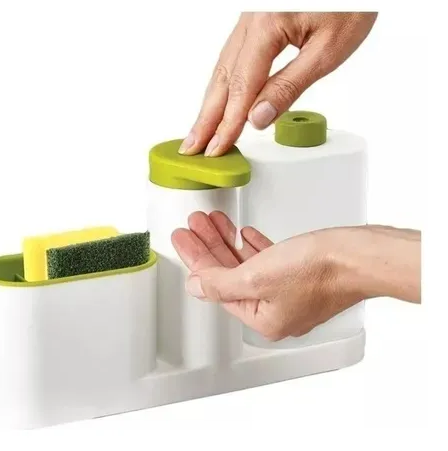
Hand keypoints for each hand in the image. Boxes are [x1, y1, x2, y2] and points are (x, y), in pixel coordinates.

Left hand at [171, 211, 419, 341]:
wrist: (358, 256)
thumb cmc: (318, 270)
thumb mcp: (256, 277)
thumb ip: (219, 283)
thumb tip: (195, 287)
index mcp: (262, 319)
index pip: (216, 287)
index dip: (195, 259)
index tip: (182, 238)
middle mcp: (275, 310)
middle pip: (229, 275)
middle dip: (209, 246)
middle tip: (192, 225)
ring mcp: (289, 292)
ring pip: (247, 265)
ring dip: (227, 241)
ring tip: (211, 221)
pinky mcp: (301, 274)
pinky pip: (267, 260)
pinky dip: (251, 247)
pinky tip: (242, 234)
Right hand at [178, 12, 377, 156]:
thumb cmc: (349, 2)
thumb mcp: (328, 49)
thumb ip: (290, 85)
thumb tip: (258, 118)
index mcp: (267, 24)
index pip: (242, 85)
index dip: (228, 122)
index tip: (218, 147)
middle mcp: (251, 19)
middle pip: (222, 78)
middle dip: (206, 118)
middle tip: (192, 148)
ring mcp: (249, 18)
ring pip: (222, 68)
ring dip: (210, 104)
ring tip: (199, 132)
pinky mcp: (255, 21)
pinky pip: (231, 58)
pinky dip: (223, 86)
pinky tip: (218, 102)